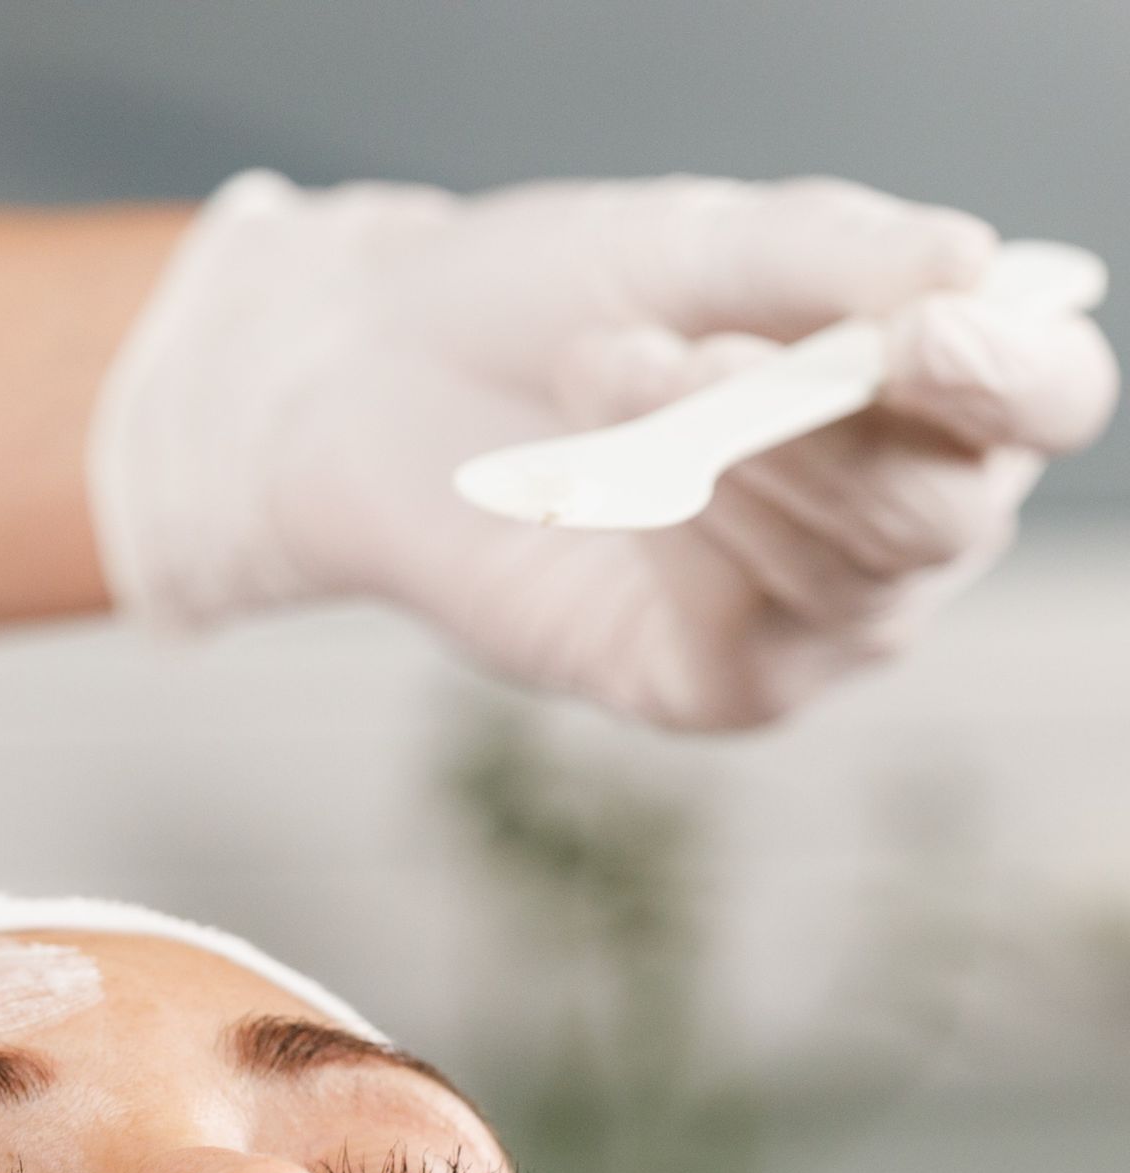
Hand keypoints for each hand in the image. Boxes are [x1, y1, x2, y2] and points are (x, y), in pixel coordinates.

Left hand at [89, 172, 1118, 729]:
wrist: (372, 382)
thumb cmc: (545, 297)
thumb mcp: (691, 244)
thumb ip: (832, 262)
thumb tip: (974, 268)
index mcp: (926, 382)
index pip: (1043, 401)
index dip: (1013, 380)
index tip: (928, 337)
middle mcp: (896, 509)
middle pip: (951, 510)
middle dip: (834, 429)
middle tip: (699, 345)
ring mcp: (811, 614)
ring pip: (859, 578)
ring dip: (743, 469)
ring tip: (610, 372)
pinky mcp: (716, 685)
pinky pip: (763, 642)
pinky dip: (692, 548)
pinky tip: (609, 478)